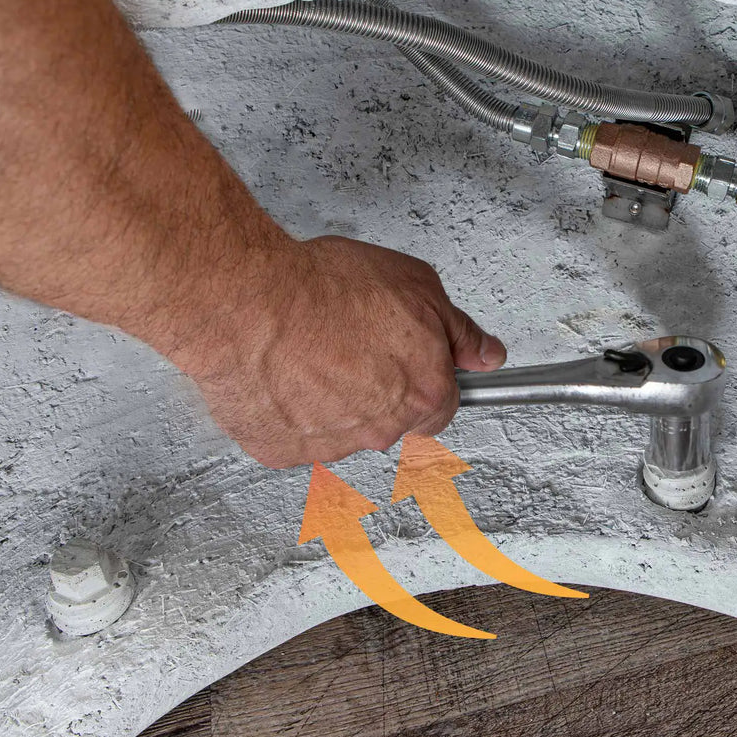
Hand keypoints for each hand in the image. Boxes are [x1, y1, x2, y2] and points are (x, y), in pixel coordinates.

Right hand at [175, 236, 505, 466]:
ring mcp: (330, 446)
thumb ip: (459, 329)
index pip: (442, 405)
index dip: (424, 376)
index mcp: (423, 392)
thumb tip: (488, 354)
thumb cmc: (325, 288)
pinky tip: (280, 371)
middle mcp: (381, 429)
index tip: (405, 358)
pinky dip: (290, 409)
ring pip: (344, 428)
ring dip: (333, 398)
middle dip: (378, 386)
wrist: (248, 303)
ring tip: (308, 349)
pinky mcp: (280, 451)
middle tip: (350, 343)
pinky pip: (296, 434)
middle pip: (392, 419)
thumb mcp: (418, 284)